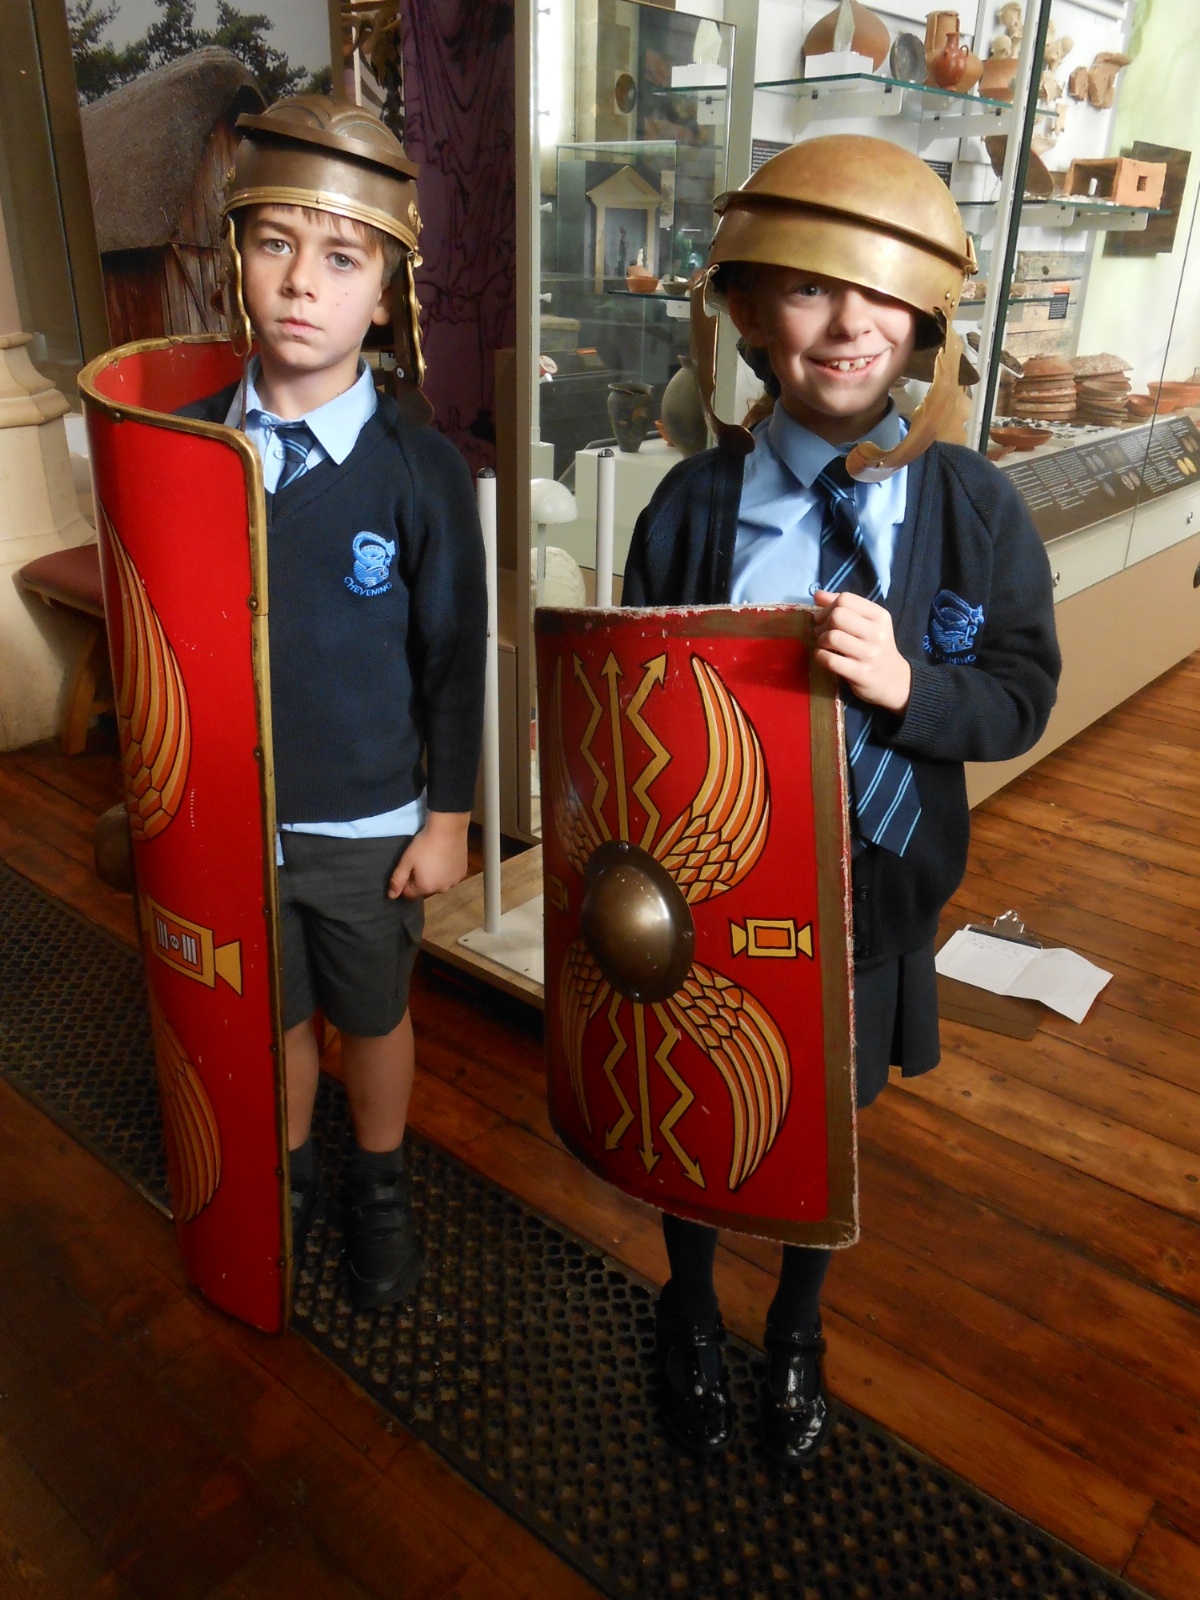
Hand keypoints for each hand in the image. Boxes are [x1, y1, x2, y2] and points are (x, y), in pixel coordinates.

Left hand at [387, 811, 470, 898]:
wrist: (448, 829)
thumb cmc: (424, 844)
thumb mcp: (407, 861)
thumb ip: (398, 880)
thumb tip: (391, 896)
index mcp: (426, 888)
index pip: (410, 893)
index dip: (406, 881)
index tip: (409, 866)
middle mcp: (441, 889)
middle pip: (425, 888)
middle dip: (421, 879)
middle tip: (421, 861)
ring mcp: (454, 882)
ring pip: (439, 883)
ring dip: (435, 876)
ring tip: (434, 858)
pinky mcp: (462, 873)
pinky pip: (450, 877)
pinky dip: (446, 871)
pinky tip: (445, 858)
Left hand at [811, 590, 911, 714]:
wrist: (894, 681)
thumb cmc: (875, 648)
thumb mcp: (867, 624)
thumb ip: (844, 607)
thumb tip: (817, 594)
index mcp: (879, 616)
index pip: (846, 599)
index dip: (827, 607)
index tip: (823, 617)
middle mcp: (877, 633)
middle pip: (838, 616)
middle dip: (822, 623)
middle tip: (820, 632)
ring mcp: (870, 654)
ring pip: (832, 637)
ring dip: (820, 640)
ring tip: (823, 645)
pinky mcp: (861, 673)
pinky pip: (830, 660)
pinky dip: (820, 656)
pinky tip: (823, 657)